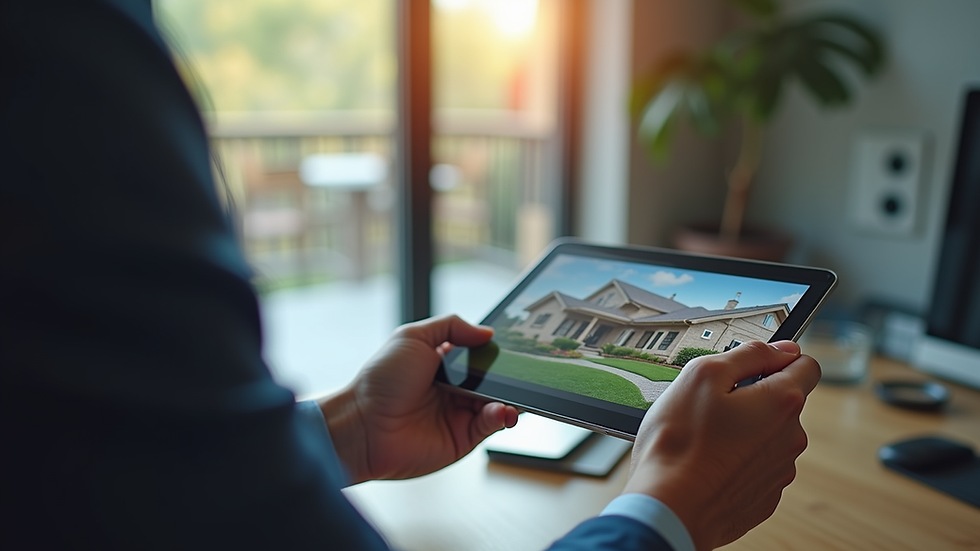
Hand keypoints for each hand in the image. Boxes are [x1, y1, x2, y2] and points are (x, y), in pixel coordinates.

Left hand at [318, 314, 518, 483]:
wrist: (363, 424)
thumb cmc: (380, 380)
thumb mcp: (414, 337)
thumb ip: (452, 327)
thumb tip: (487, 332)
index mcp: (441, 364)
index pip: (478, 356)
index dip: (495, 353)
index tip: (514, 349)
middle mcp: (452, 389)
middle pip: (492, 381)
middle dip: (509, 377)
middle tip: (522, 373)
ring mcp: (457, 415)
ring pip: (497, 404)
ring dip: (511, 398)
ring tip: (515, 395)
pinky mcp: (461, 439)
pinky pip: (490, 426)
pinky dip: (502, 417)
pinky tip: (502, 410)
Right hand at [622, 341, 819, 550]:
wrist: (669, 509)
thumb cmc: (679, 443)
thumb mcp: (703, 375)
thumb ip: (748, 354)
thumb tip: (781, 349)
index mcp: (782, 402)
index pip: (807, 365)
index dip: (780, 358)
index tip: (754, 364)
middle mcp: (791, 438)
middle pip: (783, 402)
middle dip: (754, 397)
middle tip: (712, 405)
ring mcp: (779, 471)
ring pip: (769, 436)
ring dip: (745, 430)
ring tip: (704, 438)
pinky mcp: (764, 497)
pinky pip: (756, 466)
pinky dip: (738, 461)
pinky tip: (708, 463)